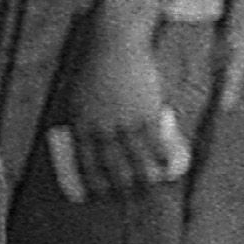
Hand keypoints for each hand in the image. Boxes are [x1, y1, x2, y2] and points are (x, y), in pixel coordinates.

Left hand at [46, 23, 192, 201]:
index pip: (86, 163)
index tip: (99, 194)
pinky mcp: (145, 113)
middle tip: (127, 197)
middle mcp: (103, 129)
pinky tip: (165, 167)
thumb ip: (82, 117)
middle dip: (121, 187)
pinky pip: (154, 142)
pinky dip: (160, 157)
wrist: (115, 46)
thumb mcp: (78, 95)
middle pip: (112, 167)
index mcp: (82, 125)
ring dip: (143, 179)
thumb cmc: (94, 68)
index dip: (94, 182)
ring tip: (147, 189)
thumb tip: (85, 137)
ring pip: (135, 160)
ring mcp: (125, 123)